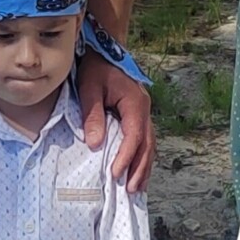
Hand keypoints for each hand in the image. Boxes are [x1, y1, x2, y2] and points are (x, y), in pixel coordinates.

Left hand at [76, 54, 153, 192]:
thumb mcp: (90, 88)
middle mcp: (144, 109)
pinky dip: (141, 157)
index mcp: (135, 103)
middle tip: (132, 190)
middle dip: (140, 168)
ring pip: (149, 144)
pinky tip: (136, 170)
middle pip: (147, 144)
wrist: (105, 48)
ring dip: (144, 166)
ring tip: (137, 188)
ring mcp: (143, 112)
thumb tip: (95, 144)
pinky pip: (144, 139)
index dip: (126, 156)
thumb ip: (93, 115)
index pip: (134, 135)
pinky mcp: (137, 114)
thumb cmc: (96, 66)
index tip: (116, 173)